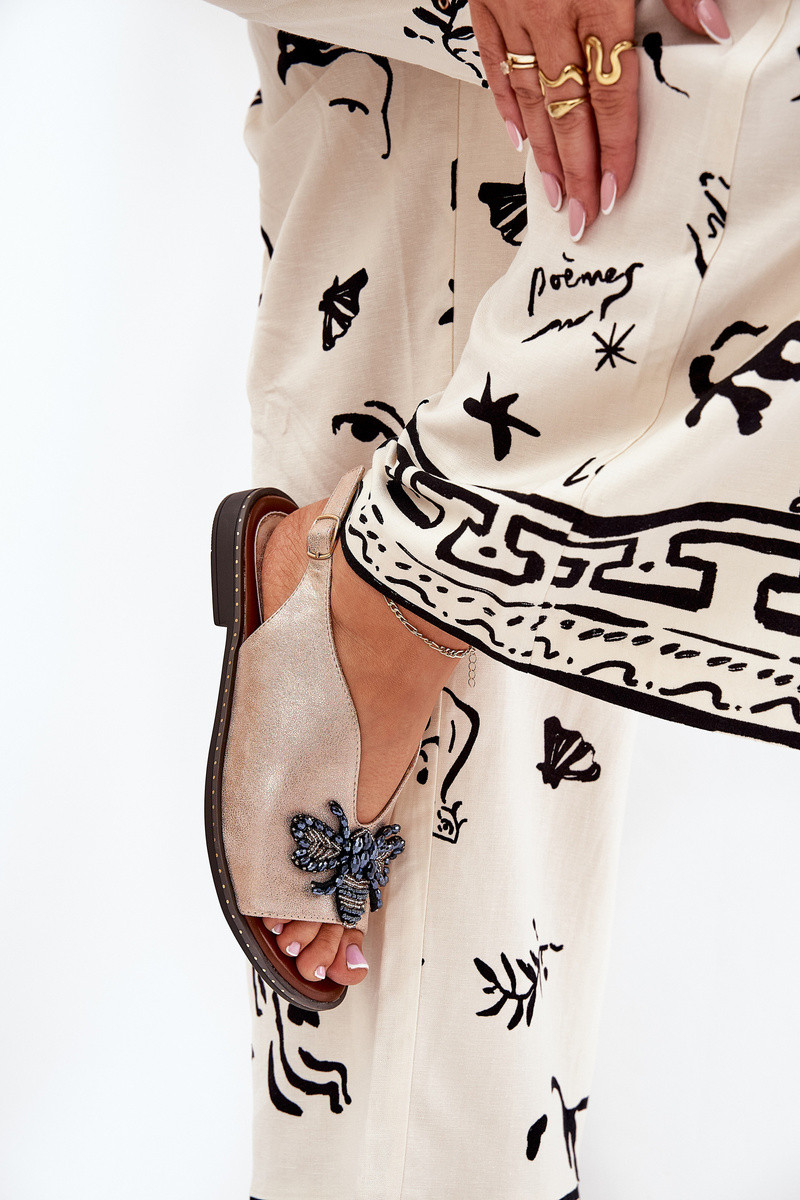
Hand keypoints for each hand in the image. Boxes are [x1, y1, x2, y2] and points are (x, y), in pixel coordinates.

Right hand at [468, 0, 730, 239]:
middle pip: (567, 110)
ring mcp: (513, 10)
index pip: (611, 94)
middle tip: (580, 217)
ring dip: (541, 153)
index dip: (614, 148)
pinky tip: (518, 140)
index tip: (614, 189)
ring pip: (527, 98)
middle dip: (575, 170)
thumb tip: (715, 25)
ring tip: (551, 196)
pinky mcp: (484, 0)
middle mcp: (551, 12)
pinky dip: (505, 105)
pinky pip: (493, 64)